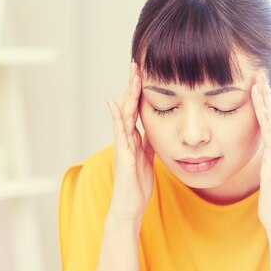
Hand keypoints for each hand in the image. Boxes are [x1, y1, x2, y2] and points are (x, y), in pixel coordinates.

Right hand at [106, 62, 154, 222]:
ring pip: (124, 114)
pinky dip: (116, 117)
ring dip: (128, 94)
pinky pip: (119, 133)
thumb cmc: (138, 185)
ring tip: (131, 75)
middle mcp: (126, 138)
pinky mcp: (122, 154)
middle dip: (134, 85)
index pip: (138, 109)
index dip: (141, 92)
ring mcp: (123, 145)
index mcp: (135, 138)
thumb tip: (156, 130)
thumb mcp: (149, 159)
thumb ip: (149, 143)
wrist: (129, 206)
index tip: (146, 73)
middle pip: (130, 106)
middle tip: (137, 64)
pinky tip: (115, 103)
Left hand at [252, 73, 270, 230]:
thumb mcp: (264, 177)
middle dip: (267, 93)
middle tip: (260, 72)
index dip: (265, 102)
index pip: (270, 121)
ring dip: (266, 101)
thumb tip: (256, 158)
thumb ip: (262, 165)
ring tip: (259, 82)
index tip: (257, 84)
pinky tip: (260, 106)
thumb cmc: (270, 202)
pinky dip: (266, 119)